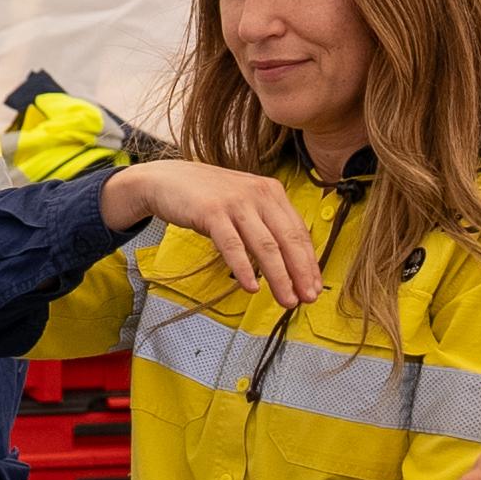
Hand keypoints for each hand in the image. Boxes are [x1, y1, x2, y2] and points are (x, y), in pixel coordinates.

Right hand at [100, 162, 320, 303]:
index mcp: (271, 192)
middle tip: (307, 297)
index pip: (299, 232)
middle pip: (287, 240)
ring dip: (279, 277)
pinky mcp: (212, 212)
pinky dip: (244, 268)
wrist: (166, 180)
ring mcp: (235, 202)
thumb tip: (288, 258)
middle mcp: (258, 194)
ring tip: (286, 299)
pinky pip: (233, 245)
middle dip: (301, 273)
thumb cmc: (206, 196)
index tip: (314, 286)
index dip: (309, 262)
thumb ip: (265, 222)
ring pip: (265, 246)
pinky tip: (251, 287)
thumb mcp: (243, 202)